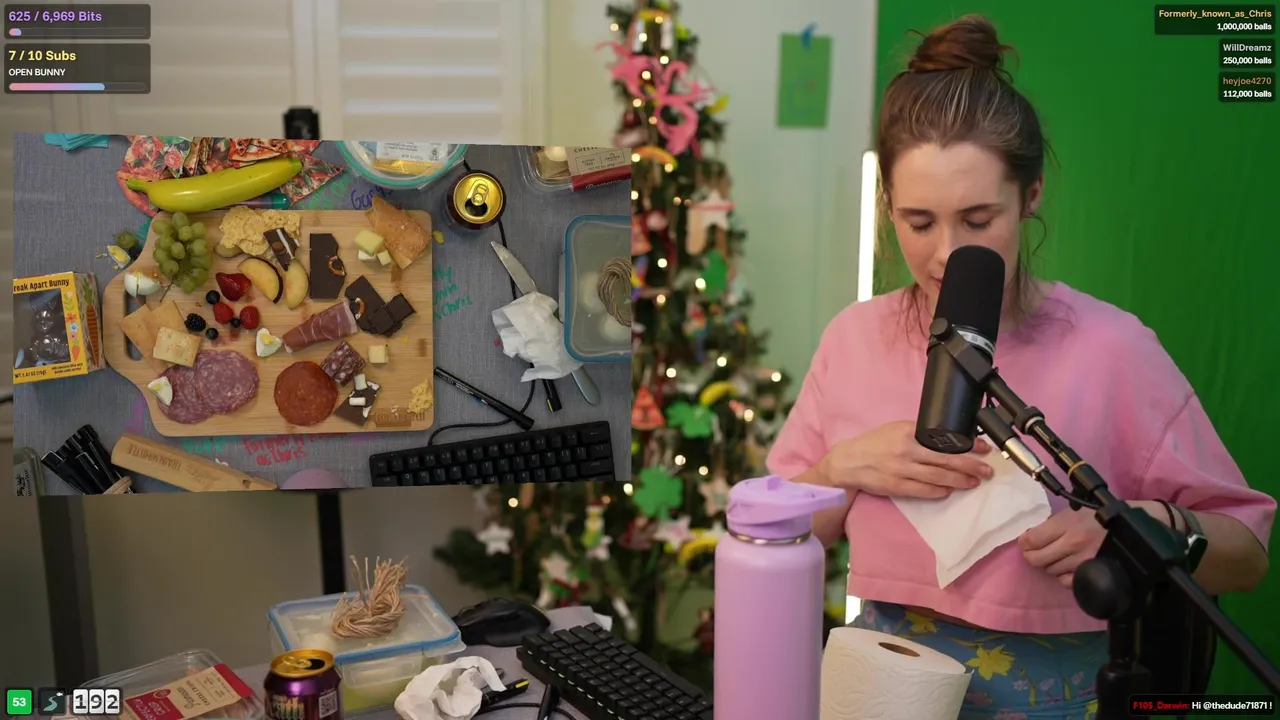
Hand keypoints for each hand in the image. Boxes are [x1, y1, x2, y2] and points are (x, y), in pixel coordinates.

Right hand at [819, 420, 993, 499]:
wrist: (848, 462)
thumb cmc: (874, 444)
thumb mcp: (896, 429)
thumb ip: (919, 433)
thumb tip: (947, 439)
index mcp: (908, 432)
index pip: (944, 438)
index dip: (966, 445)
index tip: (984, 447)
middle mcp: (906, 450)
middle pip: (945, 460)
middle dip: (970, 466)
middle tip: (987, 471)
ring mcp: (901, 470)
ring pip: (938, 477)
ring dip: (959, 481)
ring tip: (974, 482)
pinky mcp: (896, 486)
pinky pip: (923, 491)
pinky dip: (939, 491)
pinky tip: (950, 490)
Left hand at [1019, 507, 1106, 586]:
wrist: (1130, 527)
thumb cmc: (1099, 516)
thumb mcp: (1074, 511)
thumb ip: (1053, 524)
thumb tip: (1031, 536)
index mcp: (1066, 524)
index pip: (1032, 540)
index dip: (1024, 542)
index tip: (1025, 542)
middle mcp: (1073, 544)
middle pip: (1037, 559)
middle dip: (1032, 556)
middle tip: (1034, 552)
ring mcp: (1083, 561)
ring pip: (1051, 571)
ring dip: (1049, 565)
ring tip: (1055, 558)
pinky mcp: (1092, 573)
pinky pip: (1067, 582)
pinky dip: (1064, 576)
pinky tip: (1067, 568)